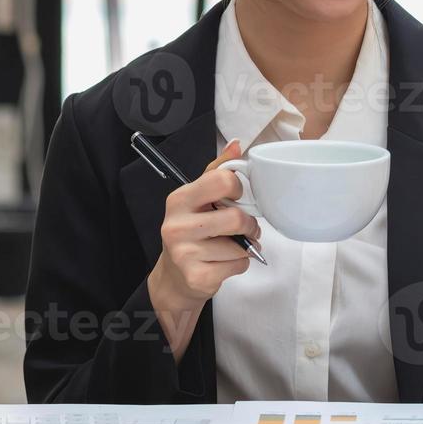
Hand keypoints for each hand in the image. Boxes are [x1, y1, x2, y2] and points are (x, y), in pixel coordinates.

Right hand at [147, 139, 261, 356]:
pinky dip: (239, 265)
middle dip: (249, 225)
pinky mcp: (197, 277)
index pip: (222, 181)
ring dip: (244, 247)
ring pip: (240, 246)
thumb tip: (237, 144)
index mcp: (179, 199)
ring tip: (230, 247)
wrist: (173, 278)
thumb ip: (217, 171)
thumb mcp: (198, 199)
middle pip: (236, 218)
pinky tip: (223, 262)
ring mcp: (184, 253)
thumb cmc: (191, 233)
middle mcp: (176, 225)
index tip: (237, 198)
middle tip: (245, 228)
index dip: (239, 190)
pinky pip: (238, 265)